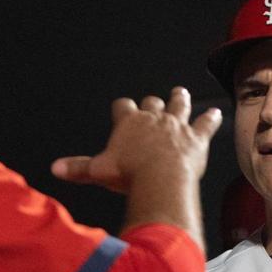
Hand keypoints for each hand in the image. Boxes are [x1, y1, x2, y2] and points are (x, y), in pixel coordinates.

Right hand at [51, 88, 221, 192]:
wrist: (160, 178)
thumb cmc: (128, 175)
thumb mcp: (98, 171)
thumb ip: (78, 169)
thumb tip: (54, 169)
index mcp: (129, 123)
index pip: (123, 107)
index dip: (124, 108)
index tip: (124, 108)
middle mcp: (154, 119)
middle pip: (152, 103)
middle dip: (153, 102)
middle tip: (155, 101)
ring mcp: (177, 126)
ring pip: (179, 106)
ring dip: (180, 100)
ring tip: (181, 93)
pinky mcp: (197, 138)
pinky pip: (206, 124)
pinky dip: (211, 119)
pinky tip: (217, 113)